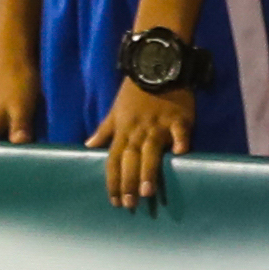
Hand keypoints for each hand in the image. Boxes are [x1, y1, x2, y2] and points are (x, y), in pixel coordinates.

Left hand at [90, 82, 185, 209]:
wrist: (155, 65)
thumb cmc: (135, 92)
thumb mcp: (116, 110)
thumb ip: (104, 131)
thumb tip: (88, 146)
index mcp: (124, 130)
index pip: (114, 160)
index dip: (113, 181)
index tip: (114, 201)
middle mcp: (139, 131)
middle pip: (131, 159)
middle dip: (128, 182)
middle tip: (129, 204)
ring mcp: (159, 124)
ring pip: (151, 149)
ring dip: (148, 170)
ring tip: (147, 191)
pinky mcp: (178, 117)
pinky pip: (179, 131)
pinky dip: (180, 140)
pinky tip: (180, 154)